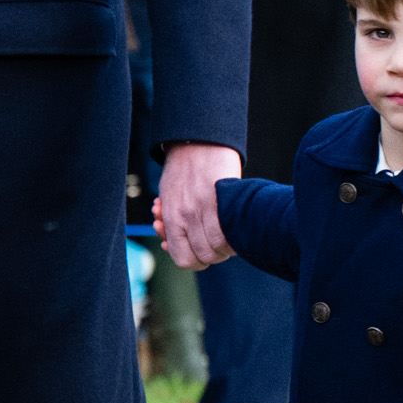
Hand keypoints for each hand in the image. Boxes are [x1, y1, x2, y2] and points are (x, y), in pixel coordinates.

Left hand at [155, 141, 239, 269]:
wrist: (197, 141)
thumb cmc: (182, 170)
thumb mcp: (168, 196)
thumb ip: (171, 222)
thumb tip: (167, 245)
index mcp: (171, 218)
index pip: (182, 259)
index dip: (195, 261)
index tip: (200, 252)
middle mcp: (185, 216)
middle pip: (204, 257)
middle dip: (213, 255)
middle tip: (216, 242)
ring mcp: (203, 208)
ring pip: (218, 248)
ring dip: (225, 247)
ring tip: (227, 234)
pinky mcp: (220, 198)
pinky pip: (229, 232)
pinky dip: (234, 236)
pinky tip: (234, 226)